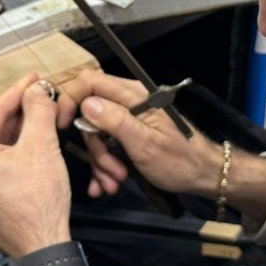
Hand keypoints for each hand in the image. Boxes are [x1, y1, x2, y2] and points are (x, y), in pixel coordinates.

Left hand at [0, 74, 71, 256]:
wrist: (40, 249)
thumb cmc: (37, 208)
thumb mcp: (42, 147)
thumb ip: (37, 111)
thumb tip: (36, 91)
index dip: (17, 92)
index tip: (32, 81)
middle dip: (17, 114)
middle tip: (40, 98)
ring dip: (15, 134)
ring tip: (39, 121)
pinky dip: (8, 156)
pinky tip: (29, 149)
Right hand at [56, 70, 224, 198]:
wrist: (202, 175)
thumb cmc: (180, 160)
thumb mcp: (144, 144)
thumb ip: (115, 121)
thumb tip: (87, 103)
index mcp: (134, 95)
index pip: (91, 81)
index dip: (71, 98)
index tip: (63, 124)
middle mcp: (130, 101)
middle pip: (91, 114)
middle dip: (95, 146)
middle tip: (110, 171)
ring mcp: (129, 118)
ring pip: (97, 134)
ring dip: (101, 161)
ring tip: (115, 182)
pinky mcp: (130, 134)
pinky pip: (107, 145)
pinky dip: (105, 165)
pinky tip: (107, 183)